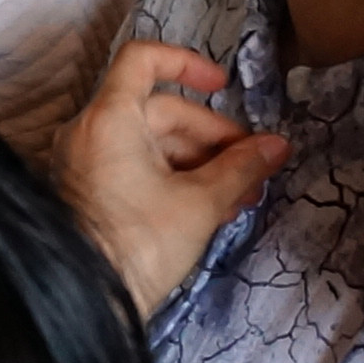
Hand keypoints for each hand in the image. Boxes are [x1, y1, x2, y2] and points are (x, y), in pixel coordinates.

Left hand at [61, 40, 293, 311]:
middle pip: (160, 110)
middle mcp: (90, 131)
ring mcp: (86, 162)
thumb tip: (277, 146)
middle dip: (213, 137)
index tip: (223, 85)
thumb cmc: (138, 244)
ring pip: (153, 144)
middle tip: (253, 167)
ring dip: (201, 163)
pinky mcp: (90, 192)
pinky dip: (174, 178)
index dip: (186, 63)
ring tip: (240, 197)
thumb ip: (240, 168)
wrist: (88, 302)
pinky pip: (136, 168)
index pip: (143, 60)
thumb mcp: (200, 203)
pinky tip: (211, 208)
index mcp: (110, 117)